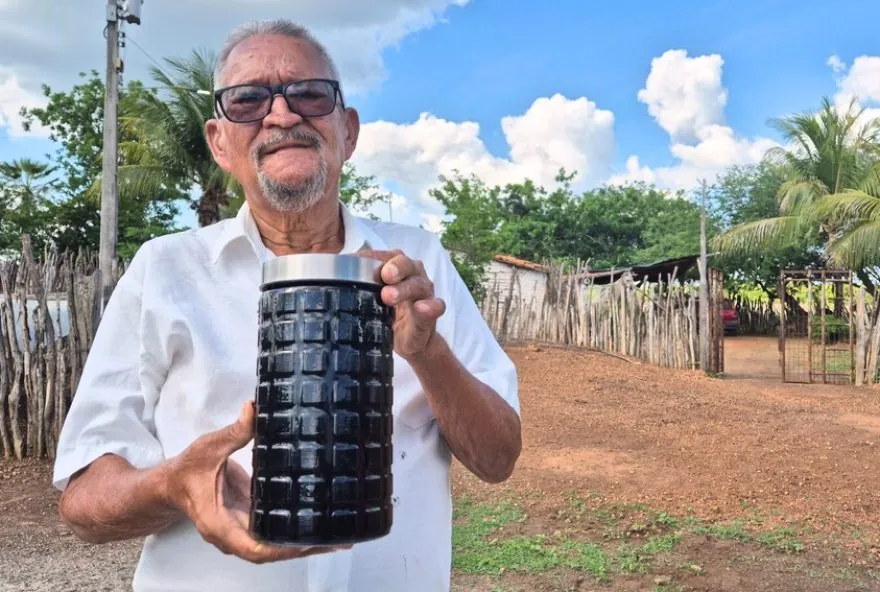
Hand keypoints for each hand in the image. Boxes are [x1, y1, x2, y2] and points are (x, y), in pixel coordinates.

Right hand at [163, 400, 349, 563]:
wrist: (172, 483)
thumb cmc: (186, 470)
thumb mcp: (208, 447)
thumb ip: (233, 432)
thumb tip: (253, 409)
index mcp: (219, 523)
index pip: (253, 549)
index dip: (282, 549)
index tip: (307, 543)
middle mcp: (231, 533)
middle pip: (271, 551)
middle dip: (303, 548)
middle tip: (337, 540)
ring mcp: (241, 529)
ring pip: (274, 545)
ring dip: (303, 543)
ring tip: (337, 537)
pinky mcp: (248, 520)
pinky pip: (272, 532)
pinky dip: (294, 531)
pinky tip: (316, 522)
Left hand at [358, 249, 445, 358]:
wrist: (409, 340)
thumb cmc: (386, 313)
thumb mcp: (369, 297)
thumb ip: (354, 283)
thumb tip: (319, 272)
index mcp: (396, 267)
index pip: (384, 256)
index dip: (371, 257)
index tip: (354, 261)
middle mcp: (413, 274)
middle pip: (406, 264)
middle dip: (394, 267)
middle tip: (383, 275)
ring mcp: (424, 292)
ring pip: (418, 284)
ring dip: (404, 289)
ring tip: (389, 296)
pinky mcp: (431, 312)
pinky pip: (437, 306)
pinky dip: (431, 306)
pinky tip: (424, 308)